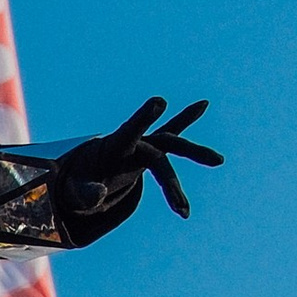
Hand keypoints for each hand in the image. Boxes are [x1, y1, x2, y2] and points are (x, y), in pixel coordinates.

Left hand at [56, 96, 220, 219]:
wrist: (87, 172)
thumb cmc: (81, 181)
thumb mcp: (77, 191)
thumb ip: (86, 193)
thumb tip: (99, 195)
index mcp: (114, 148)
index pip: (130, 133)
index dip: (143, 119)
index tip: (160, 101)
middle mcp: (133, 142)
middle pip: (157, 156)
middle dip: (169, 180)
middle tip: (185, 194)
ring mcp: (144, 143)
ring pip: (173, 145)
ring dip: (195, 154)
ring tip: (220, 161)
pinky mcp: (152, 149)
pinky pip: (173, 134)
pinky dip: (186, 117)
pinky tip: (204, 103)